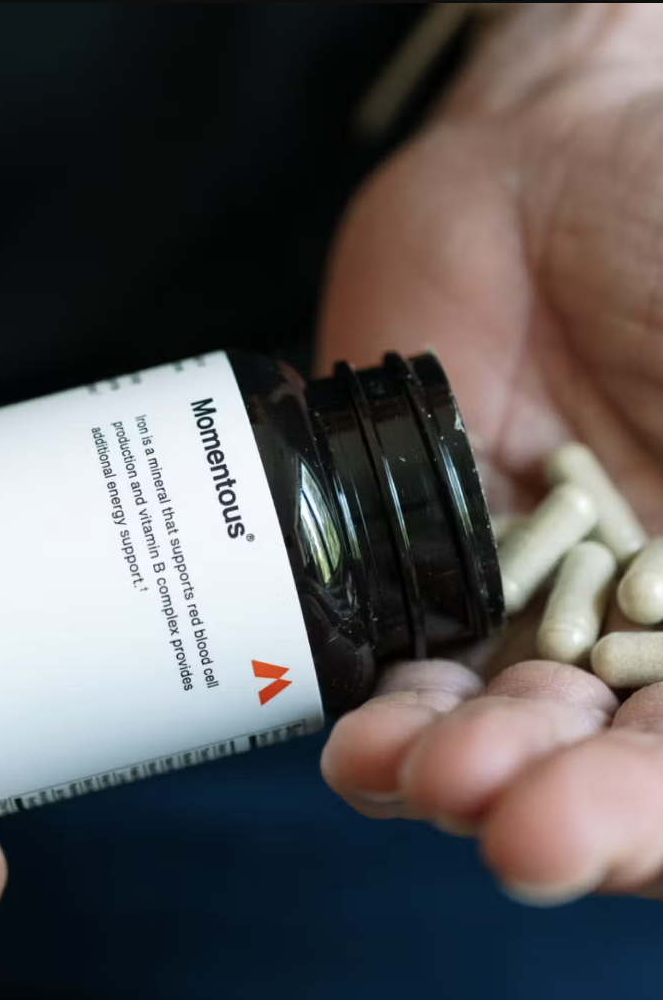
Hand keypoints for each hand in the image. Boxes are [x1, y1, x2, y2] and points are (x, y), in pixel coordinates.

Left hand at [317, 3, 662, 905]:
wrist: (556, 169)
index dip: (660, 818)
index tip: (601, 829)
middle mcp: (629, 634)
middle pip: (607, 771)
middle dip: (571, 813)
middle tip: (525, 830)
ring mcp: (520, 611)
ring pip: (493, 741)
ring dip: (461, 777)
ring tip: (431, 776)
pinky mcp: (413, 573)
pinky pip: (390, 668)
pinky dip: (381, 714)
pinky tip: (366, 742)